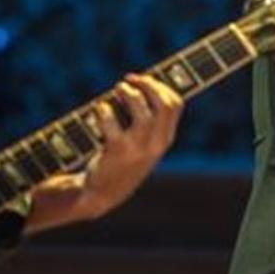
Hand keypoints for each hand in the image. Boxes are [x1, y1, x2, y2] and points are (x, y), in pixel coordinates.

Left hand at [81, 73, 182, 218]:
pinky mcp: (117, 150)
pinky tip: (98, 110)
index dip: (160, 85)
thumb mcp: (141, 145)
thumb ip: (146, 121)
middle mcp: (156, 144)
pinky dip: (104, 110)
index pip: (176, 104)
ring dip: (128, 93)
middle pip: (164, 104)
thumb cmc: (120, 163)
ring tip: (117, 89)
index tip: (144, 79)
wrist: (101, 194)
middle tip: (130, 80)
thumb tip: (139, 84)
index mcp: (165, 140)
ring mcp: (138, 148)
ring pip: (141, 110)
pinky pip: (112, 120)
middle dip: (148, 84)